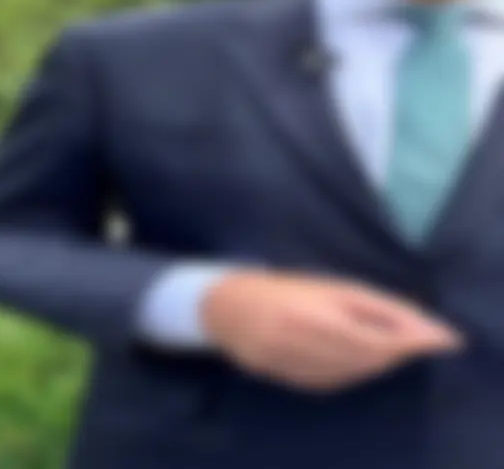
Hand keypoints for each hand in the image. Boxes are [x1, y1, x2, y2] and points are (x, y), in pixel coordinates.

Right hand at [202, 269, 461, 392]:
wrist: (225, 306)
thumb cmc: (284, 288)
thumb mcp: (332, 286)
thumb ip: (378, 307)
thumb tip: (427, 329)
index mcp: (311, 312)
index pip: (375, 339)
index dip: (412, 343)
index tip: (443, 340)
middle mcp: (298, 341)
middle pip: (366, 359)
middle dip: (397, 352)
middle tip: (413, 340)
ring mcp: (288, 364)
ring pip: (352, 374)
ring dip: (377, 363)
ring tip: (382, 346)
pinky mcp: (284, 379)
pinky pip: (332, 382)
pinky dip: (353, 372)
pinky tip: (352, 358)